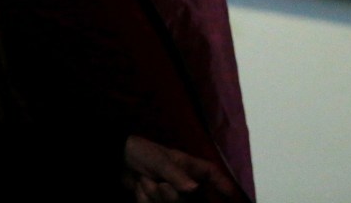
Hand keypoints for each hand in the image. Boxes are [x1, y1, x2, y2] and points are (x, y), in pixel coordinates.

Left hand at [122, 135, 238, 201]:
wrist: (118, 160)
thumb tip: (194, 189)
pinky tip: (139, 188)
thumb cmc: (143, 153)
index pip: (212, 175)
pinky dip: (144, 200)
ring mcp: (172, 194)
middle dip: (171, 196)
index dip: (224, 186)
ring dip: (153, 196)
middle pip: (190, 199)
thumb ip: (176, 174)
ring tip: (144, 181)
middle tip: (158, 183)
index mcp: (189, 167)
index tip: (232, 196)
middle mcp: (184, 183)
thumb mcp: (159, 160)